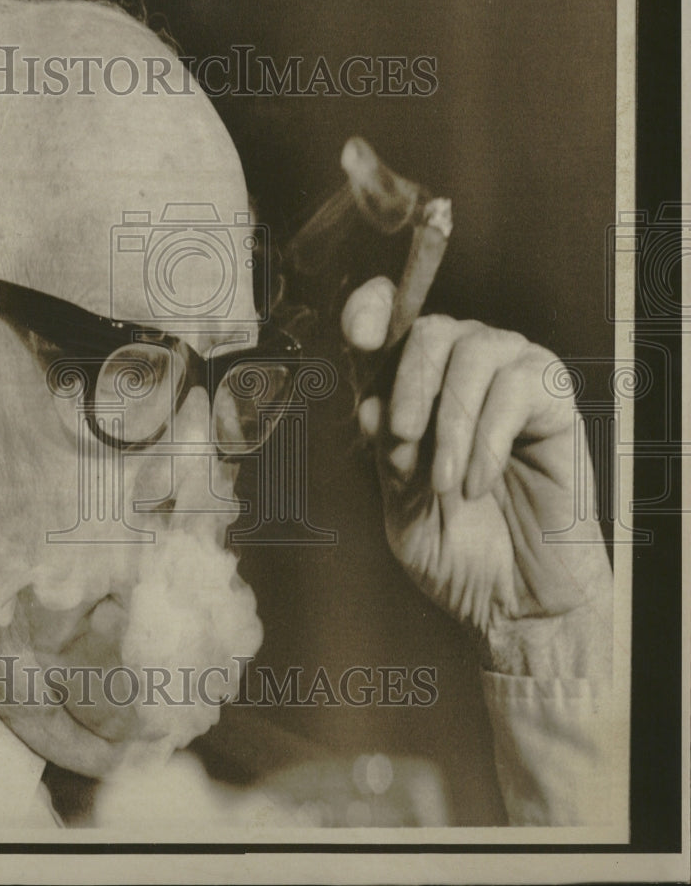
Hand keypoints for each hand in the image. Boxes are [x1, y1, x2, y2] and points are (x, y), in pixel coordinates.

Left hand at [342, 277, 612, 679]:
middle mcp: (460, 374)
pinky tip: (478, 485)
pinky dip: (487, 437)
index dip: (370, 311)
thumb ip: (384, 450)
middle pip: (430, 330)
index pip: (389, 323)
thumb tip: (371, 403)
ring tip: (444, 484)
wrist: (514, 603)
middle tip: (403, 445)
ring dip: (450, 420)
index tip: (358, 334)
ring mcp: (510, 381)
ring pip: (475, 349)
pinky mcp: (554, 402)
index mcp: (414, 390)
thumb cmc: (453, 553)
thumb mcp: (398, 503)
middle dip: (409, 385)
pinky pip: (519, 384)